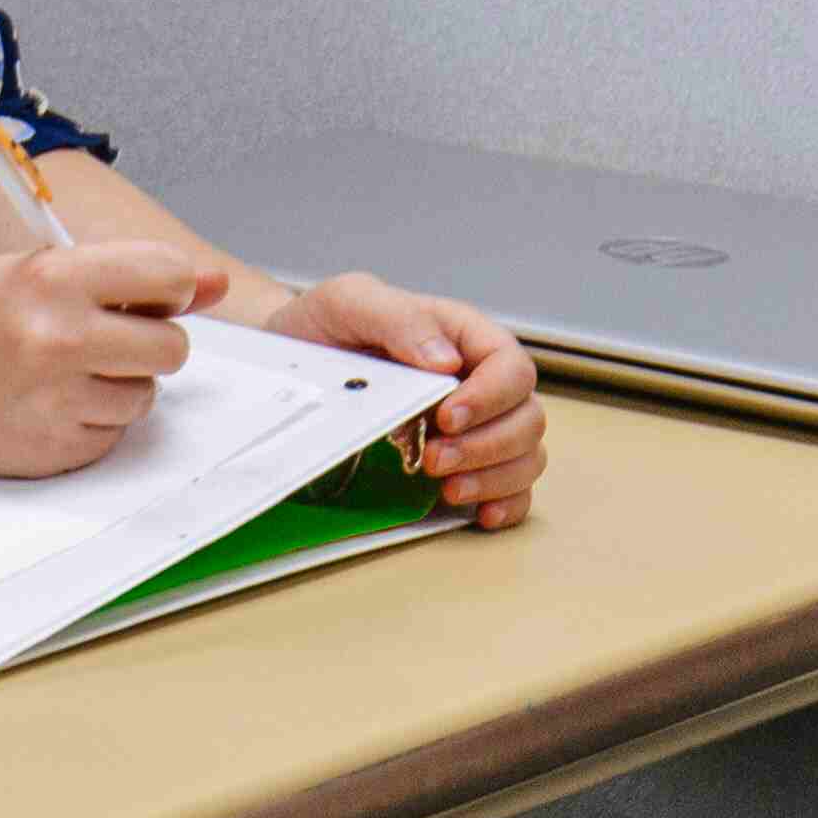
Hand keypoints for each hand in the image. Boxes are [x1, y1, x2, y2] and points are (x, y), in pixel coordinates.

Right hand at [0, 237, 221, 475]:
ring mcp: (55, 401)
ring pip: (145, 396)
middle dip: (151, 343)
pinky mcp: (52, 449)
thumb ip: (126, 276)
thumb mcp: (35, 272)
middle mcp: (58, 339)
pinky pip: (113, 435)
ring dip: (118, 385)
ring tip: (61, 373)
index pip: (169, 274)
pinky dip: (91, 421)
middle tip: (105, 339)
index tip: (153, 295)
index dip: (170, 287)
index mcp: (53, 280)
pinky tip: (46, 404)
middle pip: (173, 348)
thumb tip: (214, 283)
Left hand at [262, 271, 547, 529]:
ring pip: (526, 456)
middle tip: (432, 460)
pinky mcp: (467, 465)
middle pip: (527, 418)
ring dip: (495, 479)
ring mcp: (478, 427)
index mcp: (464, 339)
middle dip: (487, 446)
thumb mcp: (349, 303)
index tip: (446, 418)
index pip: (511, 367)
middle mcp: (480, 384)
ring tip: (447, 489)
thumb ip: (399, 319)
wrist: (290, 364)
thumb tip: (445, 360)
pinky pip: (512, 489)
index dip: (491, 397)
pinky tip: (478, 514)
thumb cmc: (324, 327)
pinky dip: (505, 504)